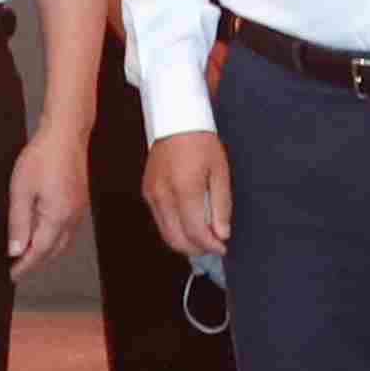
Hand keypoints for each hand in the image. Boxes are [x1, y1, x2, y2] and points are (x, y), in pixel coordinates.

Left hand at [5, 125, 85, 276]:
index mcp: (58, 218)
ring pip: (62, 242)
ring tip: (25, 253)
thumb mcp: (21, 190)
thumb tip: (15, 250)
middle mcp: (72, 218)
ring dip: (45, 251)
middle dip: (35, 262)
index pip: (39, 252)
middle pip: (53, 251)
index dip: (23, 266)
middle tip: (16, 268)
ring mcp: (78, 210)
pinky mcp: (79, 202)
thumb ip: (18, 223)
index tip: (11, 275)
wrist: (66, 134)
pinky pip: (67, 229)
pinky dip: (54, 238)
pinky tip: (42, 232)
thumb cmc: (43, 156)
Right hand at [142, 130, 231, 262]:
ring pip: (165, 233)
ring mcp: (151, 194)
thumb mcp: (220, 171)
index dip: (210, 245)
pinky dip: (175, 229)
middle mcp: (163, 195)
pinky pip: (160, 220)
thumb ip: (221, 205)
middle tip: (213, 246)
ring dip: (185, 242)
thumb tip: (222, 234)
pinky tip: (190, 223)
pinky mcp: (147, 192)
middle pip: (176, 239)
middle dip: (196, 249)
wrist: (176, 121)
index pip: (195, 231)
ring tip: (204, 237)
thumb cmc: (202, 143)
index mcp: (184, 188)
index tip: (222, 247)